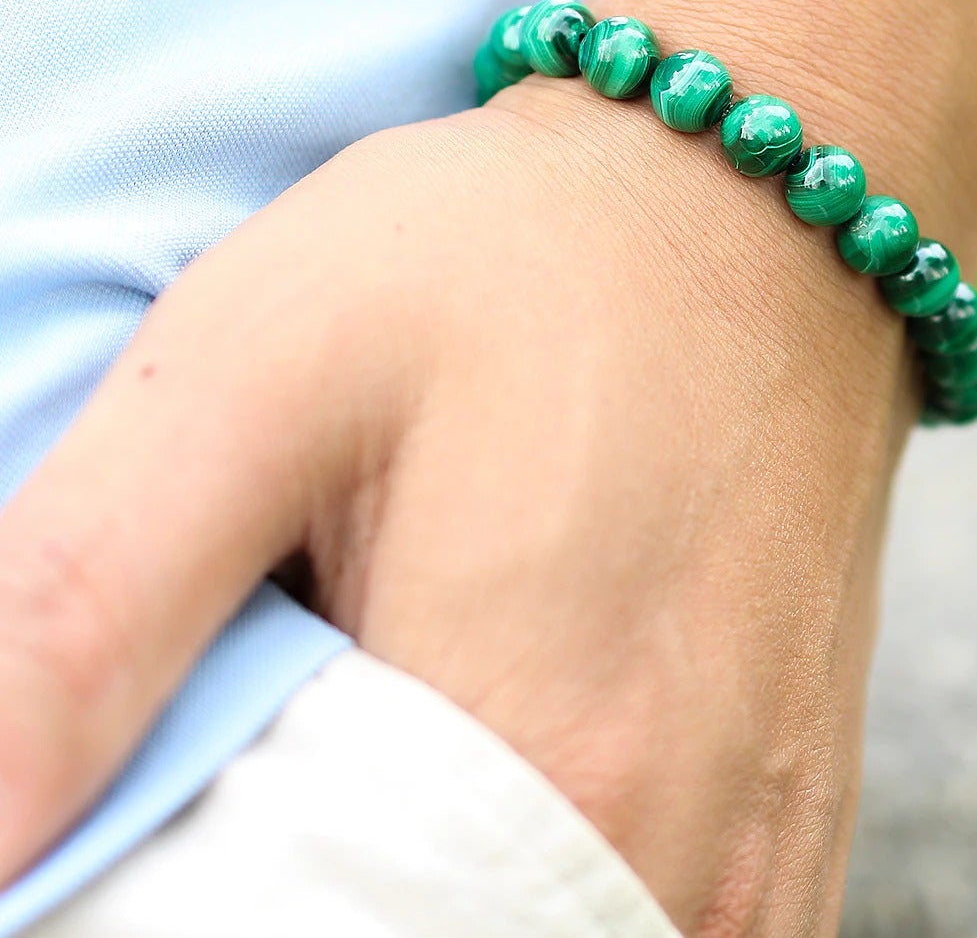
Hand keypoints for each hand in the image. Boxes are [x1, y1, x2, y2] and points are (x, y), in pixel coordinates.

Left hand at [0, 73, 913, 935]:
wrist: (757, 209)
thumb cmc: (525, 255)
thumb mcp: (269, 356)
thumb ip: (81, 603)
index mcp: (539, 749)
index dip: (180, 903)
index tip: (163, 809)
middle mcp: (678, 849)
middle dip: (296, 908)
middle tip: (253, 775)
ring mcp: (762, 863)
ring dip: (417, 921)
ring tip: (367, 785)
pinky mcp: (797, 830)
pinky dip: (538, 922)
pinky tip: (494, 812)